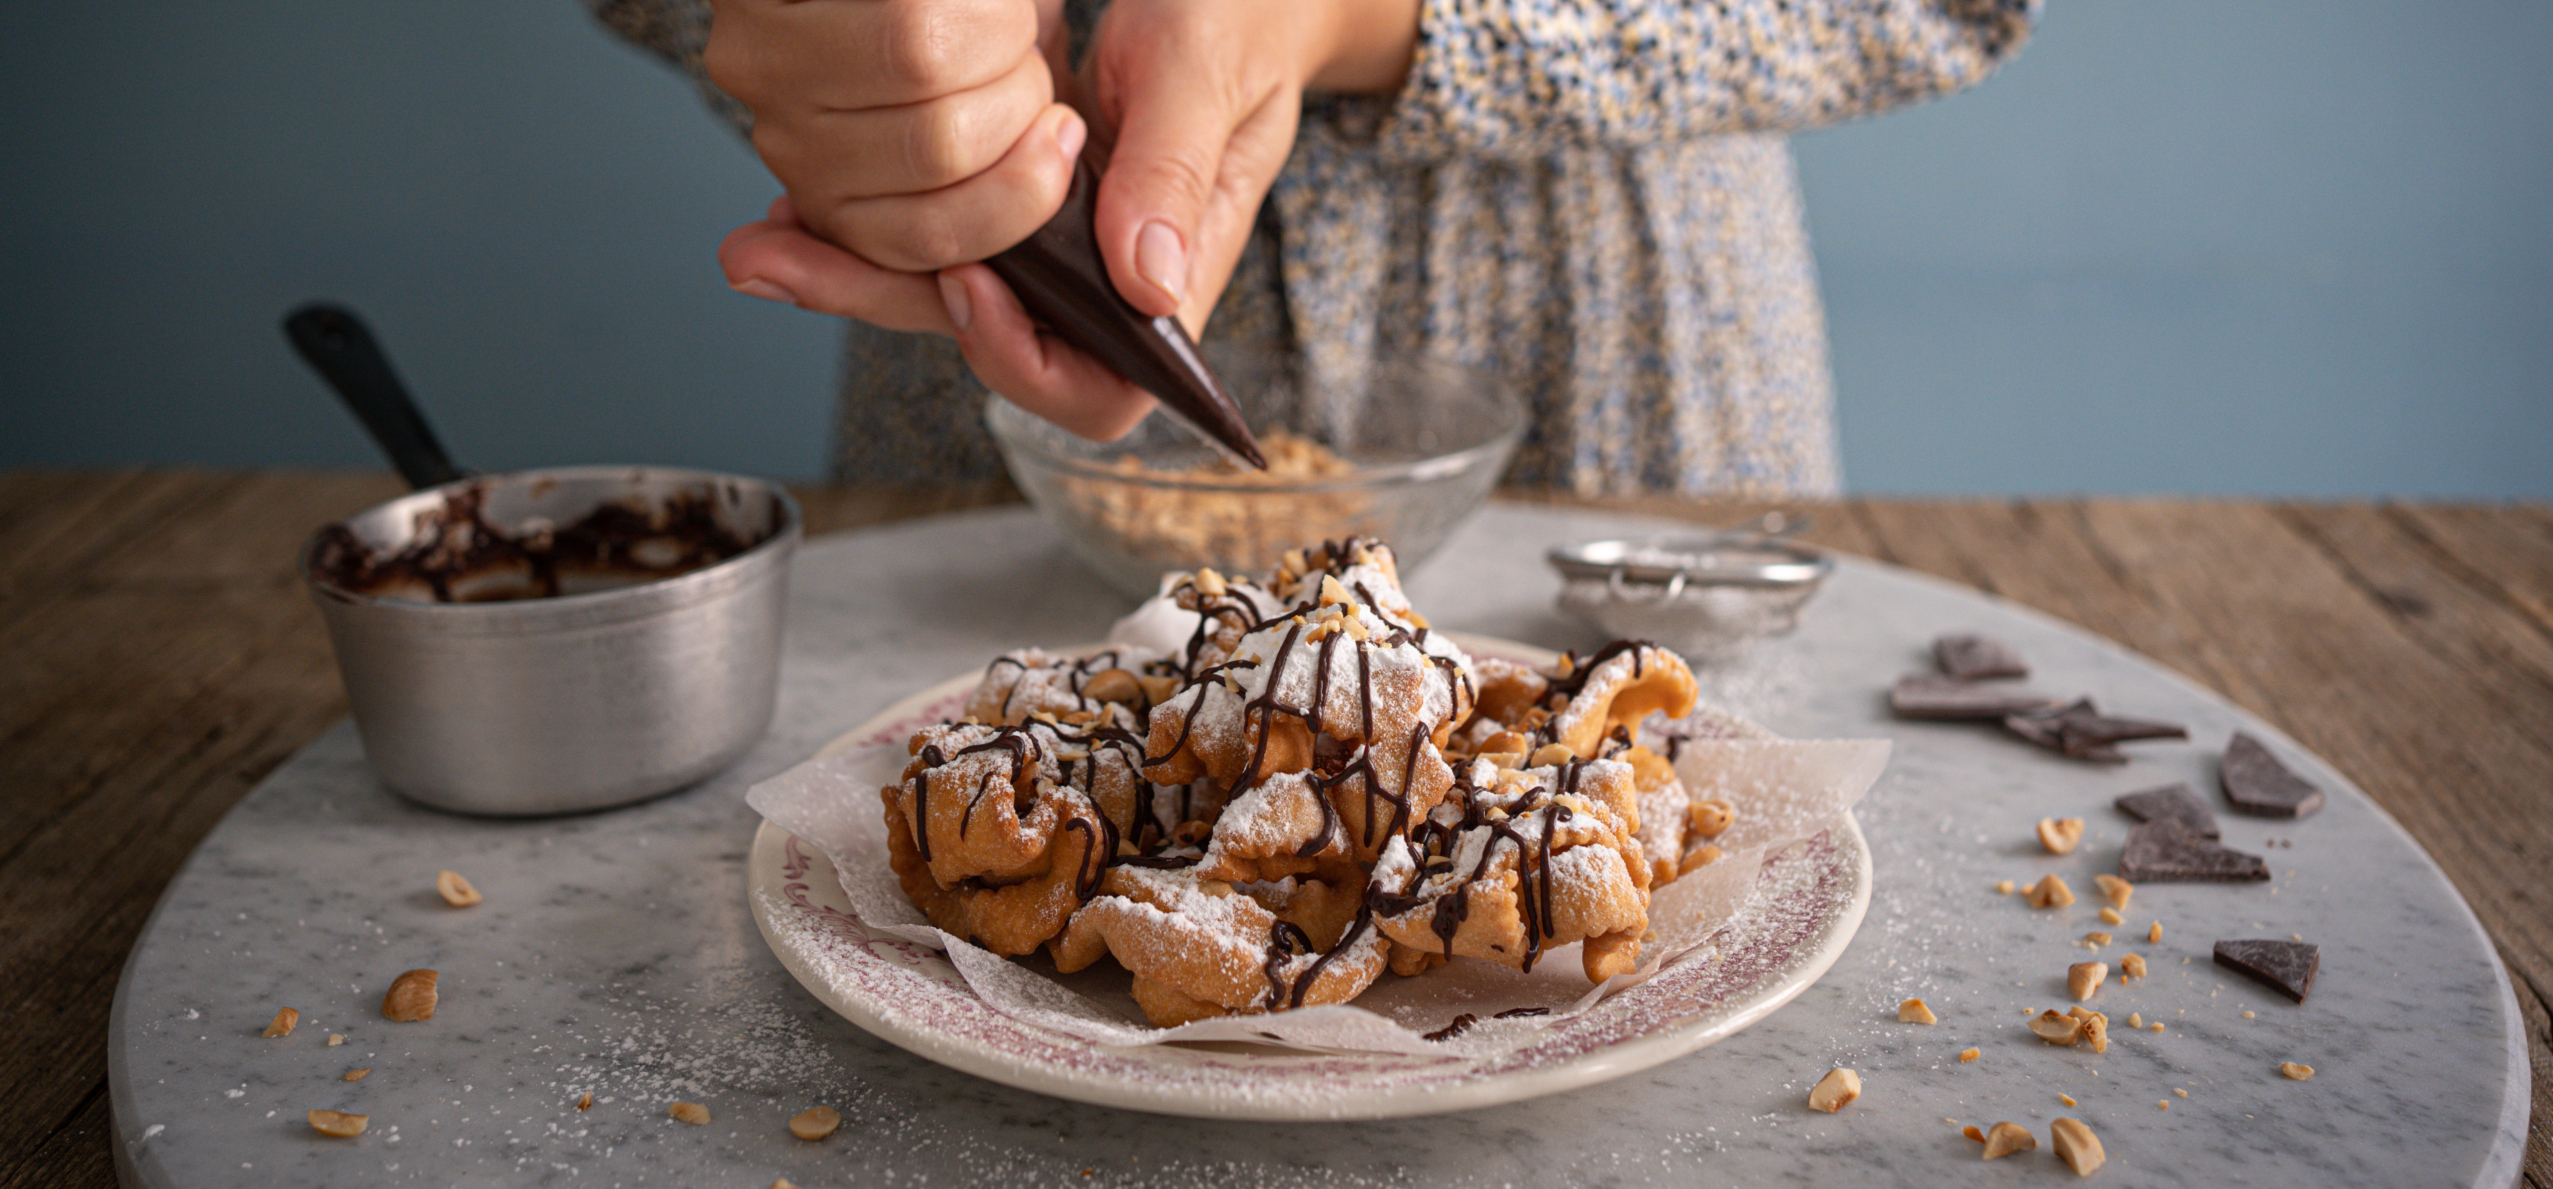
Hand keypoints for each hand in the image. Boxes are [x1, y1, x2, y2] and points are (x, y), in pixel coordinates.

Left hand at [713, 0, 1417, 442]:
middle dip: (880, 304)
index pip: (1101, 387)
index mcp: (1176, 273)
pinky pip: (942, 227)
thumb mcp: (1210, 71)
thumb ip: (1175, 170)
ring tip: (764, 239)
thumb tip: (1146, 284)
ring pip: (948, 288)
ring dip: (853, 267)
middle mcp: (1110, 277)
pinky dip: (873, 215)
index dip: (1025, 360)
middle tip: (774, 265)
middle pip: (992, 341)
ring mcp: (1061, 242)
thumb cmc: (1243, 20)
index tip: (970, 278)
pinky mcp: (1021, 197)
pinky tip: (805, 193)